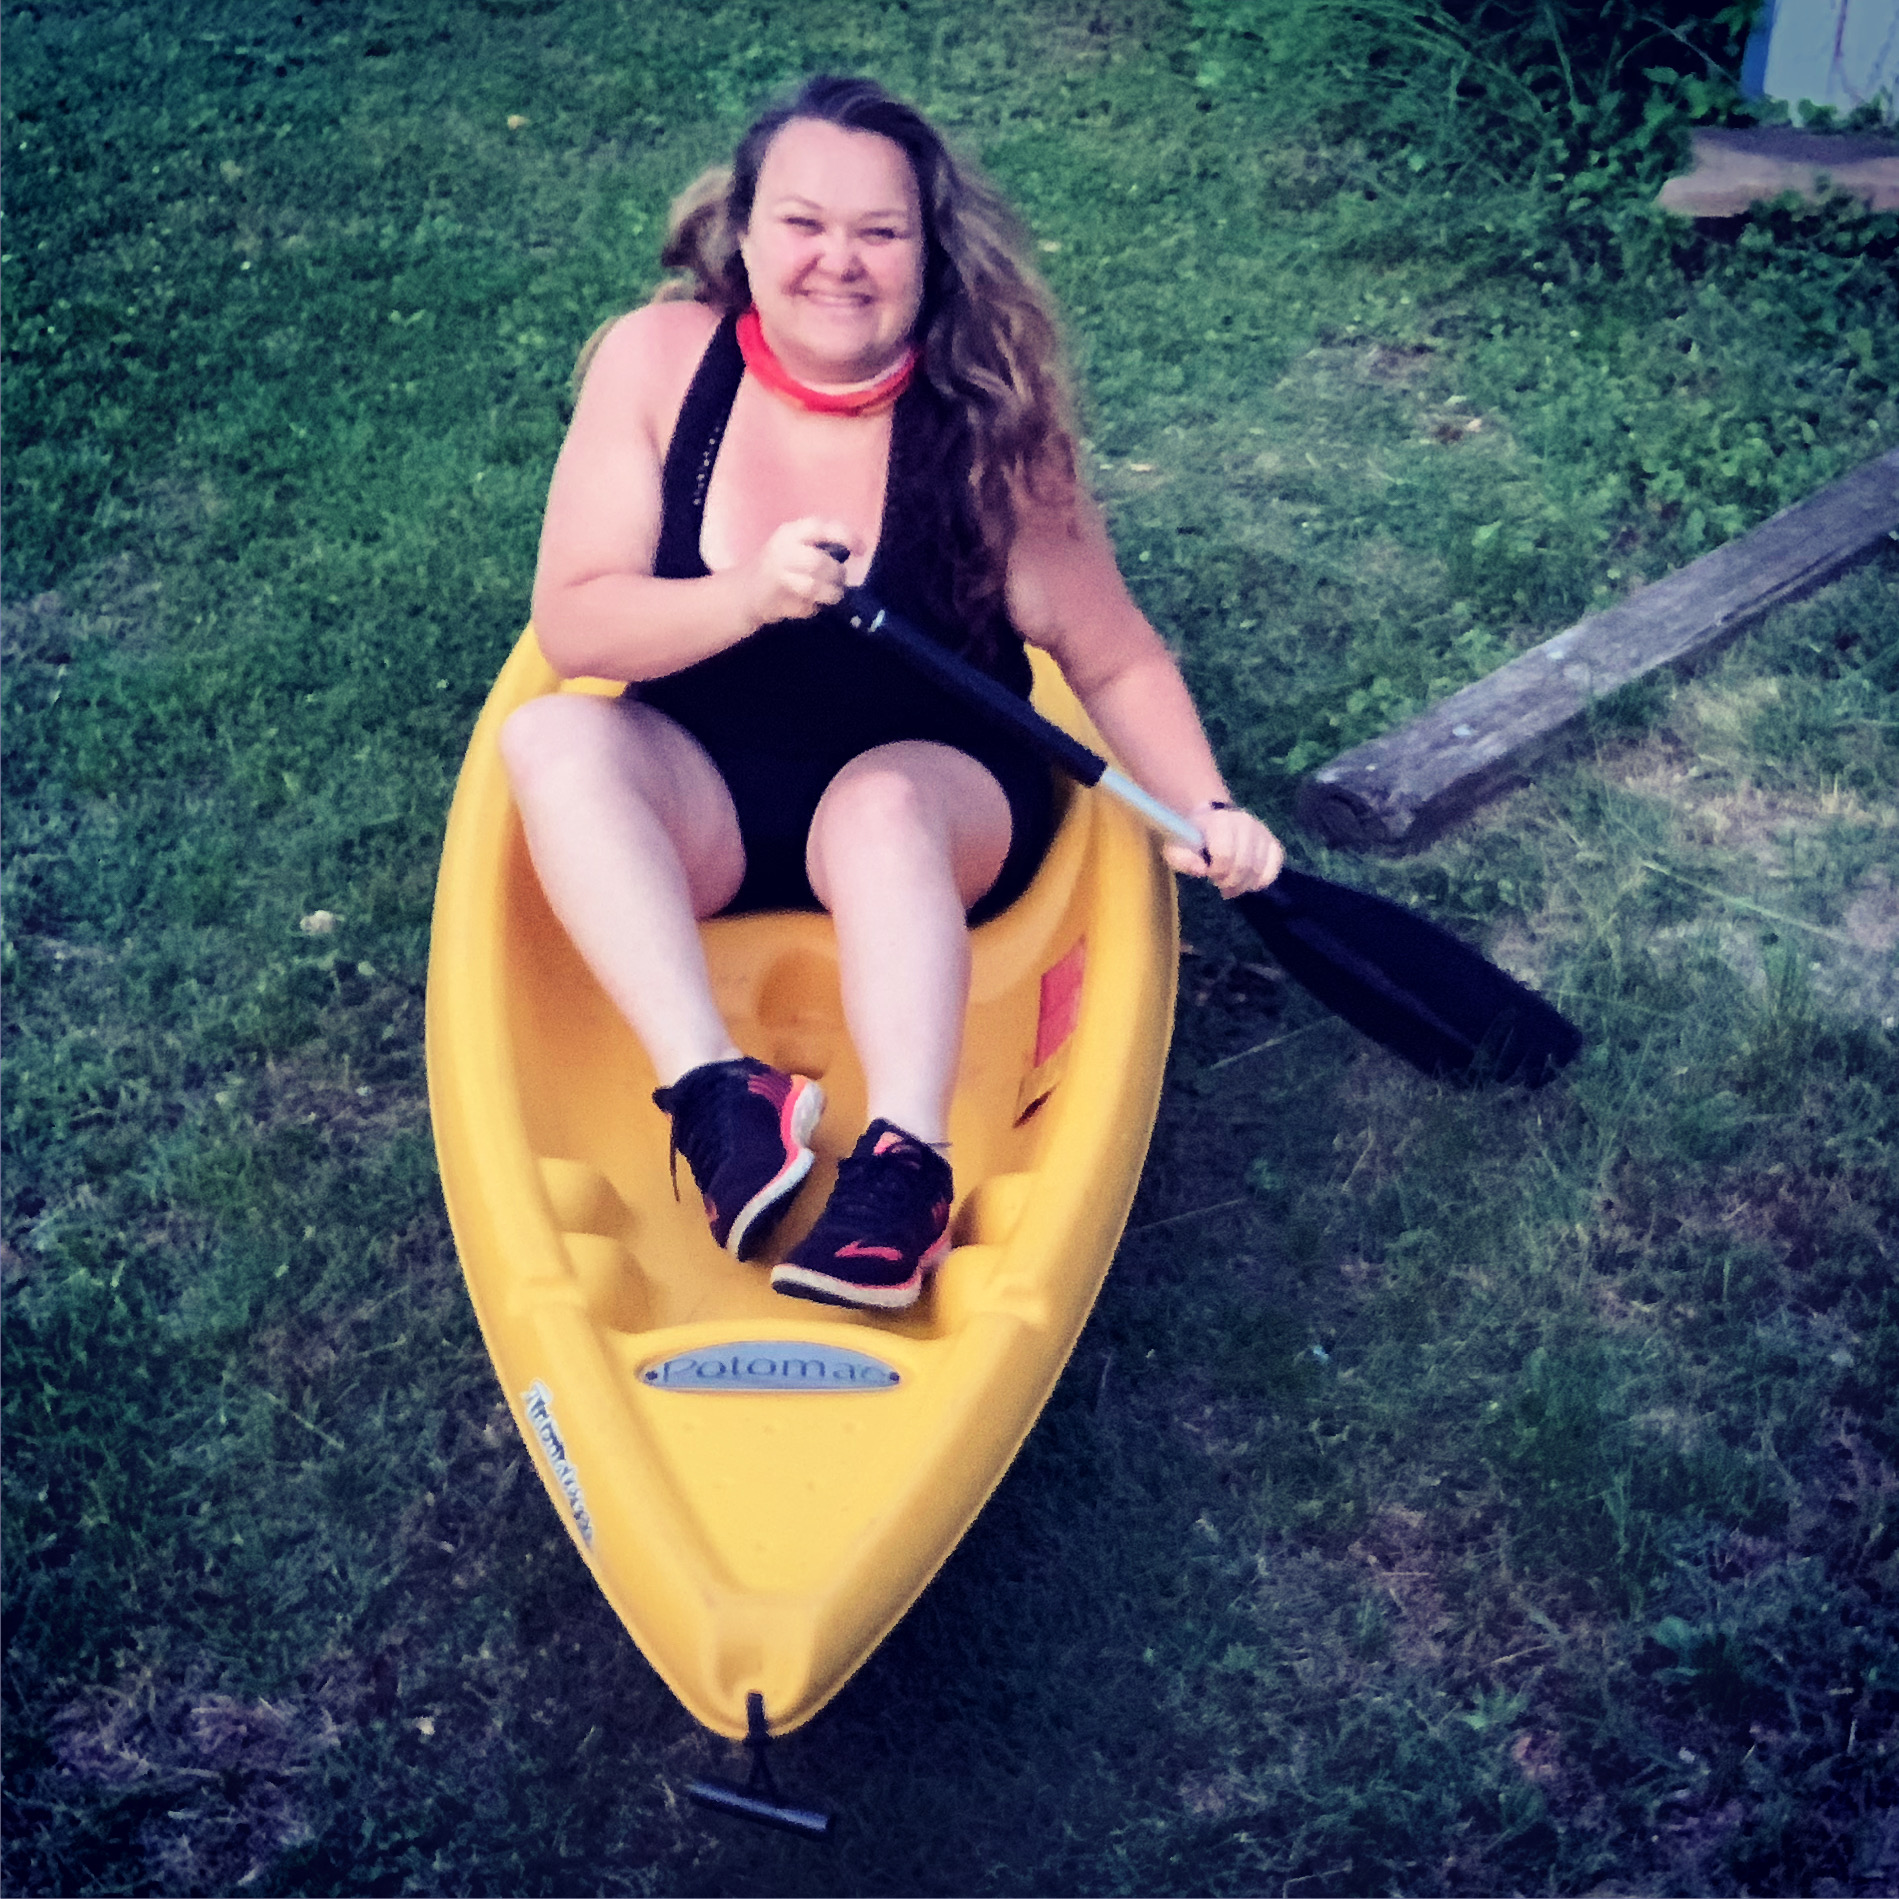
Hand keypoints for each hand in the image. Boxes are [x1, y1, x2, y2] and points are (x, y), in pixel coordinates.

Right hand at [742, 518, 857, 627]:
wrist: (746, 592)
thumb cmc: (780, 568)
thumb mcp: (798, 547)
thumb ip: (822, 546)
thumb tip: (854, 551)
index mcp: (792, 532)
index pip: (822, 528)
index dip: (846, 537)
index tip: (861, 550)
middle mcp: (783, 550)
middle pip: (819, 562)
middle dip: (836, 575)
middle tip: (840, 582)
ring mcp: (778, 574)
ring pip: (814, 586)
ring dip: (830, 594)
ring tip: (831, 595)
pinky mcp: (776, 598)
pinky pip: (807, 604)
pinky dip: (814, 607)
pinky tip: (809, 604)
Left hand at [1162, 801, 1283, 898]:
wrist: (1212, 821)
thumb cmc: (1192, 839)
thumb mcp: (1176, 848)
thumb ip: (1183, 859)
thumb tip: (1202, 870)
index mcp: (1219, 821)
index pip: (1225, 854)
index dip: (1216, 870)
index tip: (1208, 872)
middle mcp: (1244, 822)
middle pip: (1244, 864)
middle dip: (1230, 881)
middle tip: (1220, 883)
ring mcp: (1261, 832)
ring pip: (1259, 869)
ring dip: (1244, 884)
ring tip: (1231, 884)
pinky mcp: (1272, 842)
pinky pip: (1274, 866)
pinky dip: (1262, 880)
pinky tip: (1248, 882)